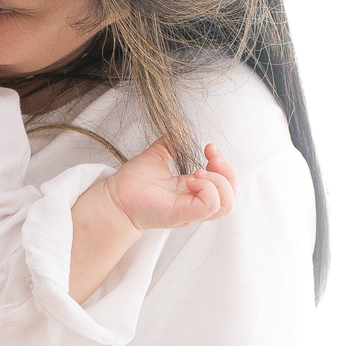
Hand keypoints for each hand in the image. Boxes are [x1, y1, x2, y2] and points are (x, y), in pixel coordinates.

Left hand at [107, 139, 237, 230]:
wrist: (114, 198)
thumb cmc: (132, 184)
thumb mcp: (156, 158)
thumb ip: (168, 146)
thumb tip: (178, 131)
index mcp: (193, 191)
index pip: (224, 184)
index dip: (224, 164)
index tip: (208, 147)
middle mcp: (195, 203)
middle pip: (231, 196)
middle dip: (228, 171)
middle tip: (211, 156)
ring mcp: (191, 211)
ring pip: (227, 204)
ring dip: (219, 181)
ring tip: (198, 171)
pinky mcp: (183, 214)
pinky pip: (211, 205)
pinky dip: (208, 189)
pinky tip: (192, 180)